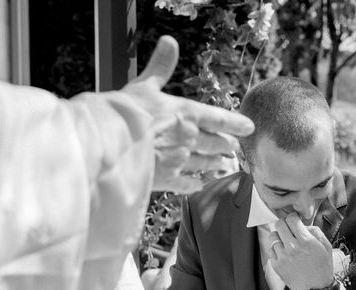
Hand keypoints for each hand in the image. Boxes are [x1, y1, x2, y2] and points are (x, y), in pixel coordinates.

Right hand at [122, 35, 253, 192]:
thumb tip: (169, 41)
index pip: (217, 118)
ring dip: (218, 165)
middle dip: (226, 146)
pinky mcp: (167, 179)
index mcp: (185, 113)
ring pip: (206, 163)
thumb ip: (160, 66)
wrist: (107, 142)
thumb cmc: (123, 111)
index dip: (235, 123)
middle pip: (216, 143)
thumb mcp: (143, 84)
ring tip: (227, 166)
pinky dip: (196, 183)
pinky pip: (188, 183)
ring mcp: (180, 160)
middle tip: (235, 149)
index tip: (249, 128)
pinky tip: (201, 183)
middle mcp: (189, 137)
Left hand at [269, 213, 332, 289]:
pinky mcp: (277, 265)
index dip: (293, 218)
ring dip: (279, 237)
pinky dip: (276, 249)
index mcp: (306, 241)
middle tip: (289, 229)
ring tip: (286, 243)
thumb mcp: (326, 246)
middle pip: (279, 224)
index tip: (294, 221)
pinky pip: (271, 250)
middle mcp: (293, 247)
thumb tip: (303, 225)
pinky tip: (284, 253)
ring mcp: (283, 257)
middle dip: (284, 224)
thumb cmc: (322, 267)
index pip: (291, 219)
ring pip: (273, 236)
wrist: (316, 289)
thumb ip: (315, 231)